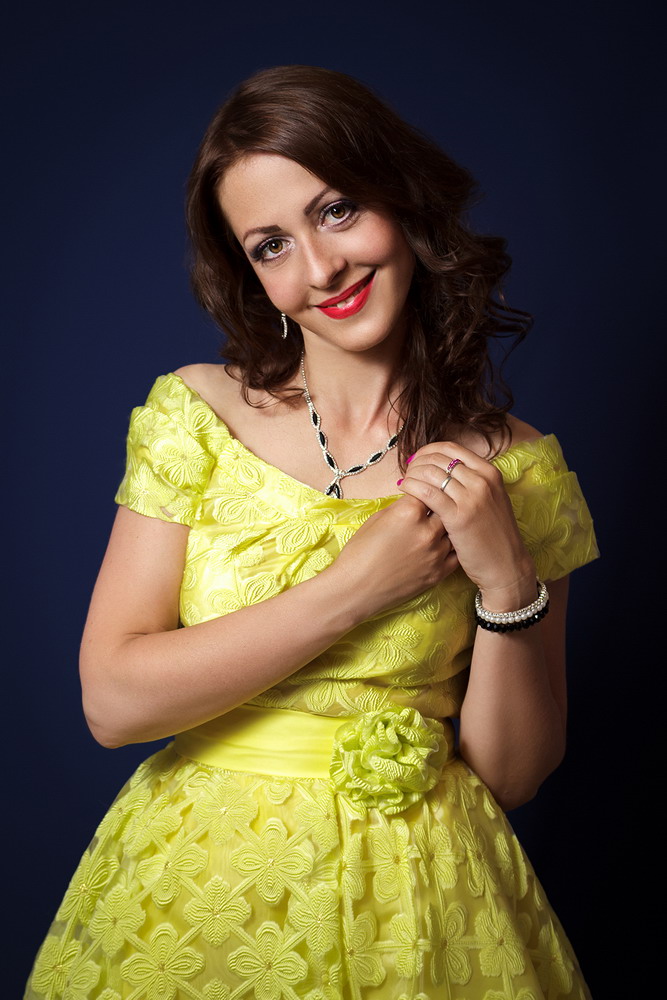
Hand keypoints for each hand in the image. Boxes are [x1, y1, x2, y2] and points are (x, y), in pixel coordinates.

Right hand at [330, 493, 458, 618]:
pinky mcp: (438, 573)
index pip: (427, 490)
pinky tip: (440, 546)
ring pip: (453, 531)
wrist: (355, 589)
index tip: (420, 493)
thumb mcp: (376, 519)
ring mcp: (436, 553)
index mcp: (409, 512)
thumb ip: (400, 507)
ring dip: (445, 528)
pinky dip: (450, 548)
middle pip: (444, 509)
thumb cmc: (359, 553)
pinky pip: (455, 554)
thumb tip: (414, 501)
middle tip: (428, 511)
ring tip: (432, 530)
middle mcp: (427, 530)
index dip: (423, 490)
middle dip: (437, 508)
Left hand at [397, 442, 535, 606]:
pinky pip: (427, 492)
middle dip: (417, 462)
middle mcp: (482, 481)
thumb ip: (472, 482)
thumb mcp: (491, 500)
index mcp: (490, 472)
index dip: (428, 451)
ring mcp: (472, 498)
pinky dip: (411, 487)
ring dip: (412, 474)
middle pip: (439, 458)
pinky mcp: (459, 517)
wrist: (506, 565)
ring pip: (431, 472)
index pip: (452, 448)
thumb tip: (442, 469)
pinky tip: (404, 491)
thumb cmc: (494, 535)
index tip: (417, 460)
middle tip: (407, 472)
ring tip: (405, 483)